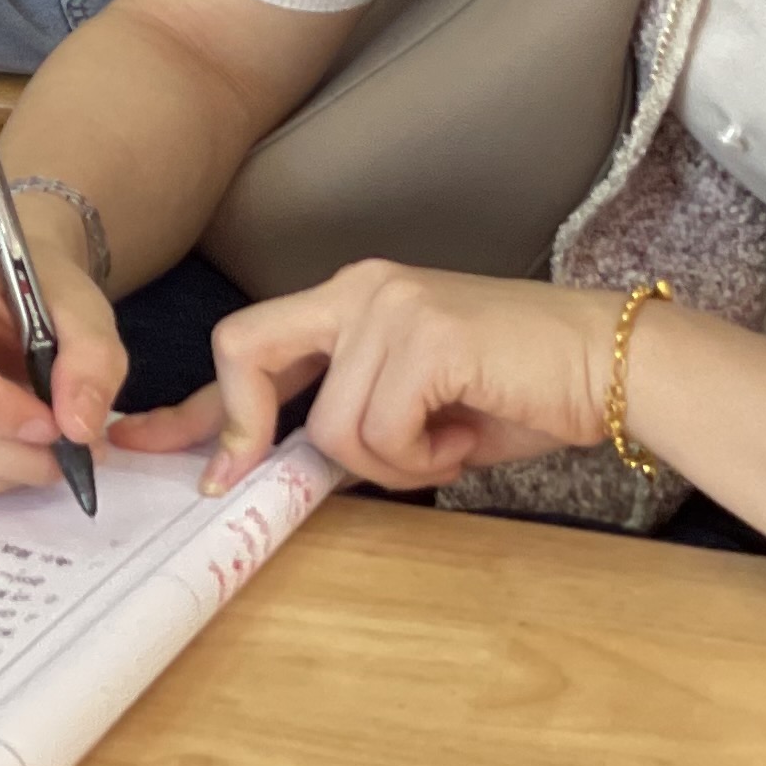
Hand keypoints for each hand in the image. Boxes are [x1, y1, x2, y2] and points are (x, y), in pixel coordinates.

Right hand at [0, 223, 124, 500]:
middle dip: (15, 451)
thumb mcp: (83, 307)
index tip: (52, 425)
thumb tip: (79, 428)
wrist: (3, 289)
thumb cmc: (37, 289)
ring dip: (3, 472)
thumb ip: (92, 359)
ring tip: (48, 453)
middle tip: (72, 448)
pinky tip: (11, 454)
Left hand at [115, 263, 623, 495]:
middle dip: (240, 426)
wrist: (616, 365)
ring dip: (387, 463)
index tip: (149, 443)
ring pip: (330, 424)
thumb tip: (293, 462)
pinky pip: (380, 430)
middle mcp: (361, 289)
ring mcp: (389, 307)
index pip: (248, 346)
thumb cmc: (524, 390)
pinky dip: (420, 459)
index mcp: (353, 299)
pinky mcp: (424, 336)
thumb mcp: (420, 407)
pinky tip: (462, 439)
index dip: (197, 405)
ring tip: (443, 445)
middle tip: (245, 477)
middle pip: (245, 349)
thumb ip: (355, 418)